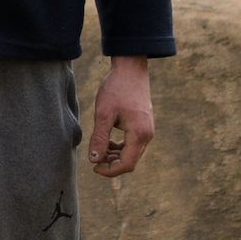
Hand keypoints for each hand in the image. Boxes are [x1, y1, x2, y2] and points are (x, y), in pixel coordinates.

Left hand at [89, 56, 153, 176]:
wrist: (131, 69)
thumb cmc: (116, 89)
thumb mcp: (103, 114)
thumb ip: (99, 138)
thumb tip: (94, 160)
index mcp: (139, 134)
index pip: (127, 164)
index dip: (110, 170)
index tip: (94, 167)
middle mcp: (147, 135)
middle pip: (130, 161)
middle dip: (111, 164)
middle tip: (93, 158)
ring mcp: (147, 130)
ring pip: (132, 153)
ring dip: (115, 156)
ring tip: (98, 149)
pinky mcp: (144, 125)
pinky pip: (133, 144)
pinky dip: (120, 147)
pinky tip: (107, 142)